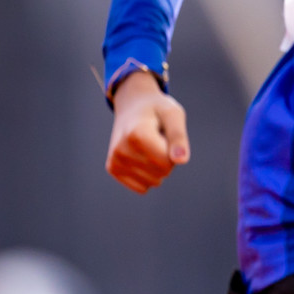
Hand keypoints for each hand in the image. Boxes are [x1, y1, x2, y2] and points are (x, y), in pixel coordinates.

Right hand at [106, 71, 189, 193]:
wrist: (131, 105)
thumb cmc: (156, 110)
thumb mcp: (173, 114)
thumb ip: (179, 137)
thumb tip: (181, 161)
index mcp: (136, 134)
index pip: (167, 162)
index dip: (173, 150)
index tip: (165, 134)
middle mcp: (121, 149)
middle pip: (162, 173)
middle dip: (167, 159)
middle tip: (157, 139)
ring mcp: (115, 160)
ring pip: (153, 182)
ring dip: (157, 168)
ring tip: (148, 146)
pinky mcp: (113, 168)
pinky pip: (142, 187)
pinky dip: (147, 176)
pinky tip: (140, 157)